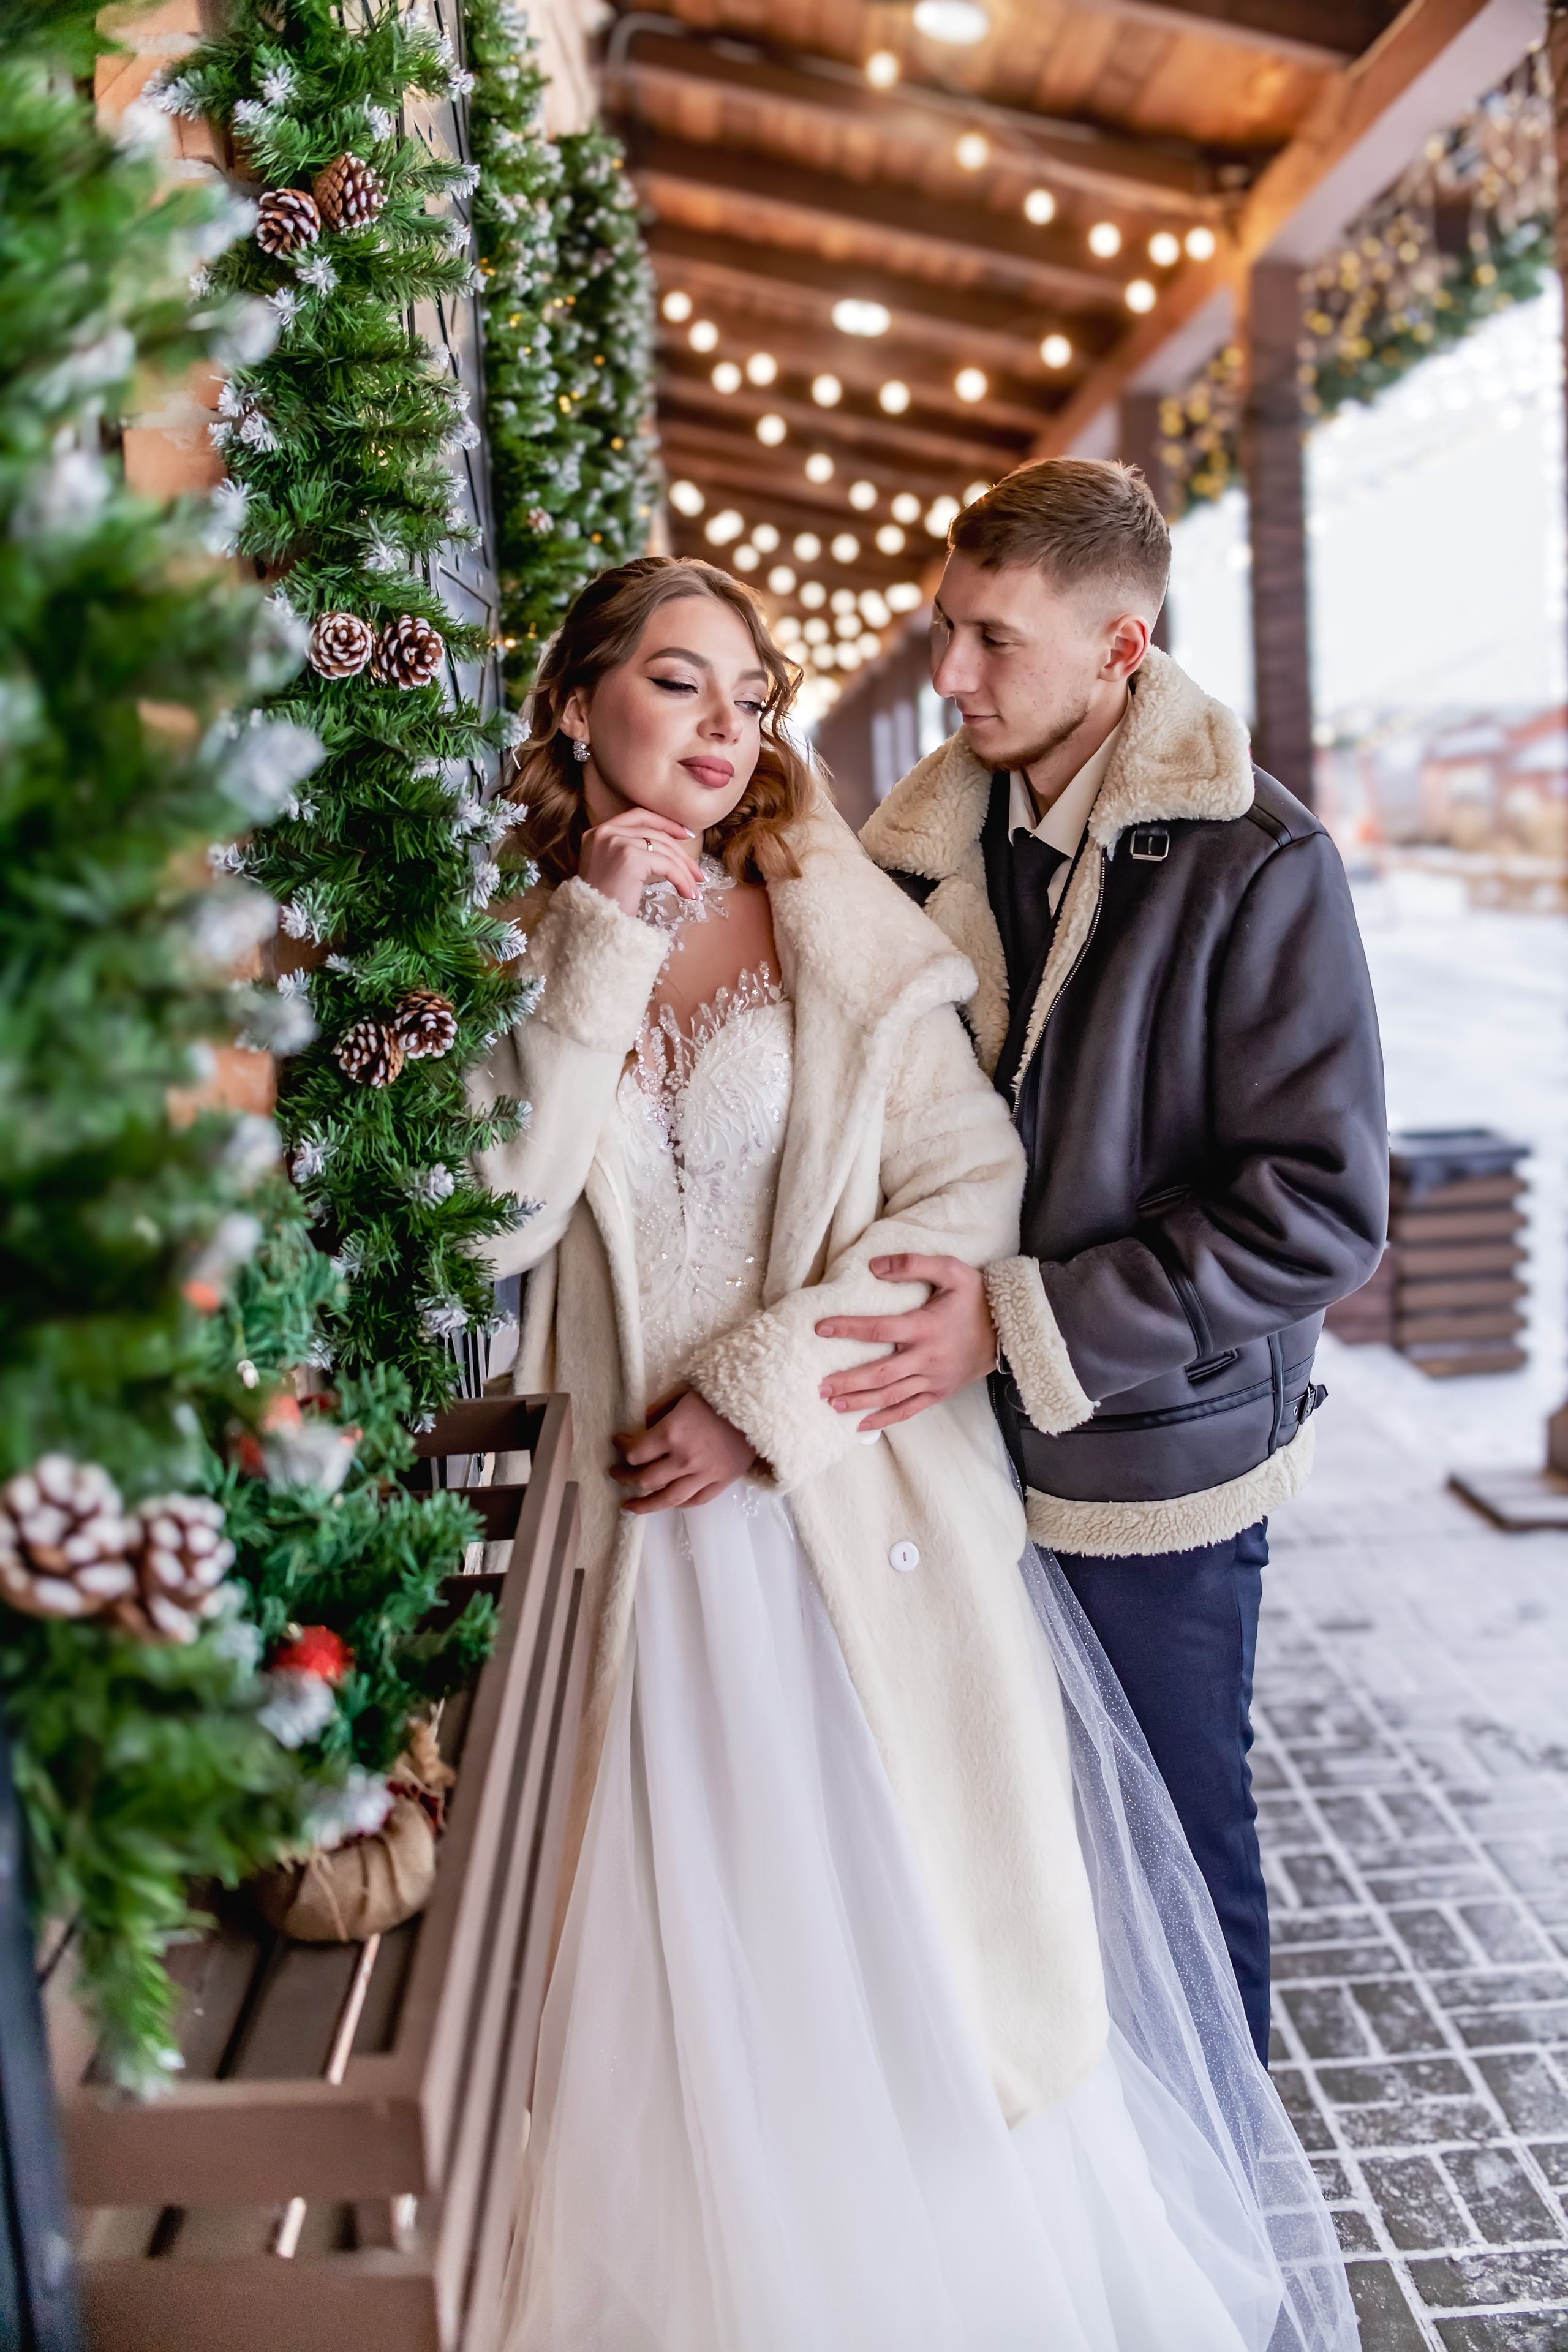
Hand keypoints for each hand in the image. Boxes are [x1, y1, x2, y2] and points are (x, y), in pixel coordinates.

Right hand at [578, 806, 698, 918]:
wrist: (594, 923)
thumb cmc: (604, 904)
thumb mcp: (612, 870)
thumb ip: (629, 852)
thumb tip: (667, 852)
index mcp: (599, 833)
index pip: (639, 816)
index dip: (665, 823)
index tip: (685, 834)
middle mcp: (606, 832)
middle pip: (655, 833)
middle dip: (682, 854)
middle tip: (698, 874)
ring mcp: (617, 842)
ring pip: (664, 850)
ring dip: (685, 871)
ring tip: (694, 890)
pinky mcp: (629, 857)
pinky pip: (666, 865)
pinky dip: (681, 879)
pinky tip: (687, 893)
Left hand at [610, 1387, 757, 1512]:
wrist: (762, 1403)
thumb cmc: (721, 1392)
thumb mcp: (683, 1390)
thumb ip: (659, 1409)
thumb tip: (642, 1425)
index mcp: (673, 1433)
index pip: (635, 1452)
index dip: (621, 1447)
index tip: (617, 1441)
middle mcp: (685, 1458)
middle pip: (645, 1479)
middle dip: (625, 1477)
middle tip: (615, 1473)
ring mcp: (705, 1474)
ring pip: (667, 1498)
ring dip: (644, 1505)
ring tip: (629, 1507)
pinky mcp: (723, 1481)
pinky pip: (696, 1500)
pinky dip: (679, 1504)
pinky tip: (667, 1502)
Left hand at [815, 1254, 996, 1430]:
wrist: (1010, 1329)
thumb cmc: (977, 1297)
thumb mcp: (952, 1270)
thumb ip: (913, 1264)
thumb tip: (874, 1265)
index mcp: (926, 1327)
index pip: (880, 1330)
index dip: (849, 1328)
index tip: (822, 1328)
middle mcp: (927, 1357)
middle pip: (881, 1374)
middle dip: (848, 1381)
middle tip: (820, 1386)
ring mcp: (933, 1378)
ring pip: (891, 1396)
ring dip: (860, 1402)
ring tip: (832, 1404)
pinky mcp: (939, 1392)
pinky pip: (909, 1410)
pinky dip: (885, 1419)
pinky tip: (861, 1425)